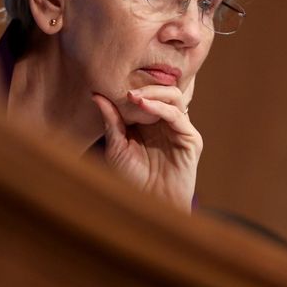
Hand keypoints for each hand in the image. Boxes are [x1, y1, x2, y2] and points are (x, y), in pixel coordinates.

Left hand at [91, 83, 201, 212]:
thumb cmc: (130, 178)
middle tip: (126, 89)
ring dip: (153, 93)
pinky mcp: (191, 140)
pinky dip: (160, 107)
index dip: (135, 85)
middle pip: (164, 90)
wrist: (147, 204)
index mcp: (150, 121)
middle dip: (146, 85)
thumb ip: (111, 120)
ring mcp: (180, 129)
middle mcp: (167, 122)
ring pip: (174, 97)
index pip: (149, 93)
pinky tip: (142, 105)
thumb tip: (96, 94)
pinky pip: (177, 116)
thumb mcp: (116, 146)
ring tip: (132, 96)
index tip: (113, 82)